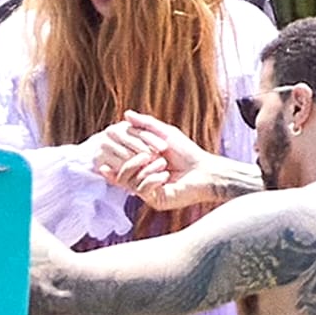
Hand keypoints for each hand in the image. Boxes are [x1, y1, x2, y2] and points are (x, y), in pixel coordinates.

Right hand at [98, 110, 220, 209]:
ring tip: (163, 163)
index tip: (110, 157)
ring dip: (147, 168)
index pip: (119, 164)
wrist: (205, 170)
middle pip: (121, 173)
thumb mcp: (165, 134)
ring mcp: (148, 192)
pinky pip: (142, 190)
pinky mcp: (156, 200)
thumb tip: (126, 113)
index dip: (116, 159)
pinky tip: (166, 176)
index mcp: (142, 166)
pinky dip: (152, 179)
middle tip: (150, 153)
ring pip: (130, 181)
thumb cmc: (187, 152)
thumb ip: (146, 124)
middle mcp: (142, 180)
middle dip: (132, 160)